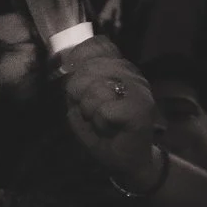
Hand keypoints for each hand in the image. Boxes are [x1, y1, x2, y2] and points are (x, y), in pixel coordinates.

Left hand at [59, 45, 159, 188]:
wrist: (125, 160)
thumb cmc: (103, 131)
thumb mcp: (81, 105)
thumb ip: (75, 85)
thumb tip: (66, 64)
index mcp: (117, 69)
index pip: (95, 46)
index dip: (79, 60)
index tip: (78, 82)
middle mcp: (130, 74)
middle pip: (86, 70)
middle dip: (79, 95)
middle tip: (92, 112)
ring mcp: (138, 89)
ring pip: (95, 90)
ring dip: (90, 112)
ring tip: (102, 121)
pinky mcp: (141, 107)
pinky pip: (104, 109)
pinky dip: (101, 123)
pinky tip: (111, 128)